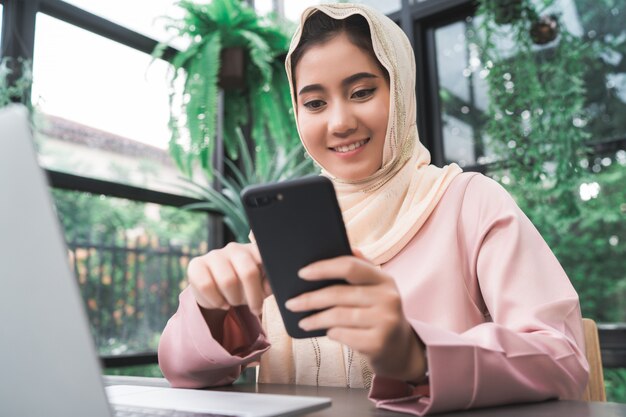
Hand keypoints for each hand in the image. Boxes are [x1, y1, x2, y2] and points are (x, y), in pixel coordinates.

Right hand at [187, 242, 271, 315]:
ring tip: (235, 302)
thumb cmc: (245, 287)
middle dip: (252, 296)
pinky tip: (221, 303)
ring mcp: (214, 255)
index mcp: (253, 250)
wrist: (219, 293)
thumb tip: (268, 285)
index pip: (265, 262)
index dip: (266, 284)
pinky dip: (216, 301)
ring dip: (234, 299)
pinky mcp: (196, 265)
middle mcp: (234, 248)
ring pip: (227, 280)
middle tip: (253, 307)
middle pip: (248, 272)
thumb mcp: (263, 286)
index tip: (266, 297)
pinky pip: (206, 286)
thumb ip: (270, 283)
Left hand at [285, 250, 426, 382]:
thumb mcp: (376, 290)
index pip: (350, 266)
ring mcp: (385, 321)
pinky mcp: (379, 343)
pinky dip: (331, 333)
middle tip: (291, 304)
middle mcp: (388, 298)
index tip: (302, 273)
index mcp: (384, 279)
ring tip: (302, 322)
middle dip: (310, 298)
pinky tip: (326, 332)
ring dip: (315, 319)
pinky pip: (344, 335)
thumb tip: (347, 247)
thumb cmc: (378, 314)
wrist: (400, 349)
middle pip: (339, 293)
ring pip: (338, 316)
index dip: (323, 268)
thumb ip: (361, 269)